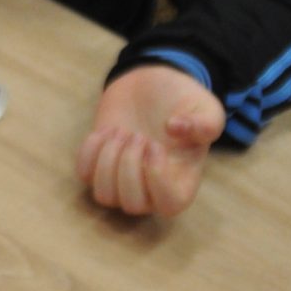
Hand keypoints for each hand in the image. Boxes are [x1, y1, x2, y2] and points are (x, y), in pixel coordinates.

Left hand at [77, 66, 226, 217]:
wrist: (152, 85)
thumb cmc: (182, 102)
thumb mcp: (206, 108)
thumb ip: (204, 122)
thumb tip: (175, 128)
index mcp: (182, 181)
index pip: (169, 205)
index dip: (157, 178)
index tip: (155, 145)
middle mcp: (152, 190)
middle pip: (132, 204)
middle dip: (128, 166)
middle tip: (137, 134)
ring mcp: (123, 180)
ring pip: (105, 196)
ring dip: (108, 160)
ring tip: (121, 131)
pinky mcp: (100, 165)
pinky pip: (84, 175)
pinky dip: (90, 152)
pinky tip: (105, 130)